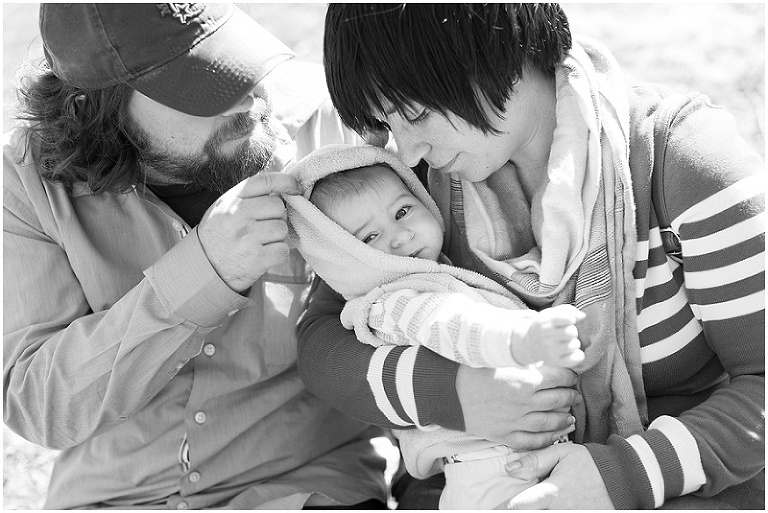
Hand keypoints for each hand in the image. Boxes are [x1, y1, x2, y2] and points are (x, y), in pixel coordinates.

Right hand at [198, 172, 301, 291]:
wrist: (205, 268)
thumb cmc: (220, 234)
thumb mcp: (225, 207)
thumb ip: (249, 194)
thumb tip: (281, 185)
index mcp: (231, 200)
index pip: (265, 181)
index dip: (287, 181)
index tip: (296, 187)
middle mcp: (238, 216)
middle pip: (279, 206)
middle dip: (277, 216)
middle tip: (264, 226)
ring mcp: (248, 238)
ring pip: (282, 229)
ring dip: (277, 237)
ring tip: (261, 241)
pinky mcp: (256, 259)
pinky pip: (283, 250)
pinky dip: (278, 254)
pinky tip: (264, 254)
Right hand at [456, 365, 580, 448]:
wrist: (448, 393)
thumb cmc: (471, 371)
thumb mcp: (498, 358)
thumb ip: (523, 359)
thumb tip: (543, 355)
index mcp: (523, 380)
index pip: (558, 378)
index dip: (569, 375)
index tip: (571, 374)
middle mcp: (523, 403)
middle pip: (559, 400)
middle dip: (570, 396)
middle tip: (574, 393)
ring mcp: (515, 421)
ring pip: (550, 423)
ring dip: (564, 418)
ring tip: (570, 415)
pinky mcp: (505, 435)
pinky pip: (533, 441)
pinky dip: (548, 439)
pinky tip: (556, 434)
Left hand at [498, 443, 612, 508]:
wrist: (623, 478)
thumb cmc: (591, 463)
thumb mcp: (563, 453)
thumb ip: (535, 460)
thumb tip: (509, 468)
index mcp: (553, 492)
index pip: (519, 506)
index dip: (501, 509)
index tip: (491, 510)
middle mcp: (560, 511)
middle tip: (508, 508)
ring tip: (528, 507)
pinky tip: (546, 509)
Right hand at [514, 304, 585, 367]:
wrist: (530, 345)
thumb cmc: (545, 327)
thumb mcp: (550, 314)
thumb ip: (568, 310)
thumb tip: (582, 316)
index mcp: (542, 323)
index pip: (567, 318)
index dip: (571, 318)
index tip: (568, 320)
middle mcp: (545, 338)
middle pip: (572, 332)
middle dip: (572, 331)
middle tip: (565, 332)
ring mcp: (550, 351)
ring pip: (575, 344)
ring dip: (574, 342)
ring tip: (566, 342)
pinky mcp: (556, 361)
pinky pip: (577, 358)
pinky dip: (578, 355)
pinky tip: (571, 352)